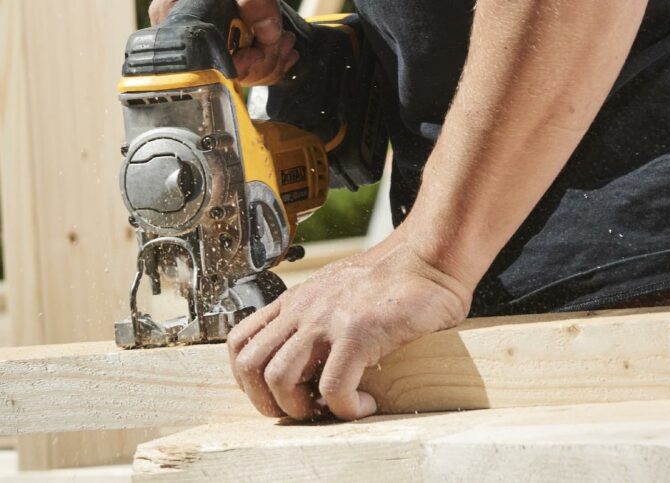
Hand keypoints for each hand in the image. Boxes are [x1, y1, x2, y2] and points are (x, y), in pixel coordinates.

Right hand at [147, 0, 298, 85]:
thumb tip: (267, 33)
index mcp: (175, 12)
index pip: (196, 59)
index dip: (231, 64)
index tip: (258, 50)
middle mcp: (189, 27)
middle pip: (222, 68)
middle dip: (258, 63)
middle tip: (281, 42)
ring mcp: (214, 31)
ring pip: (241, 68)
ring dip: (270, 61)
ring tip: (286, 39)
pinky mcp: (234, 32)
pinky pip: (253, 59)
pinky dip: (273, 56)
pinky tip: (286, 41)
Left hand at [225, 230, 471, 420]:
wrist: (429, 259)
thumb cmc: (393, 282)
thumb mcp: (339, 294)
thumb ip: (318, 320)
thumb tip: (310, 364)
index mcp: (295, 303)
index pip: (240, 341)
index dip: (248, 381)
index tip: (276, 397)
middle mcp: (303, 310)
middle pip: (249, 364)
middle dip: (268, 402)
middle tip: (302, 411)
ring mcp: (327, 320)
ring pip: (279, 378)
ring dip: (300, 409)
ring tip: (331, 409)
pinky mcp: (358, 332)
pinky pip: (333, 387)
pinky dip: (346, 408)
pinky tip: (365, 404)